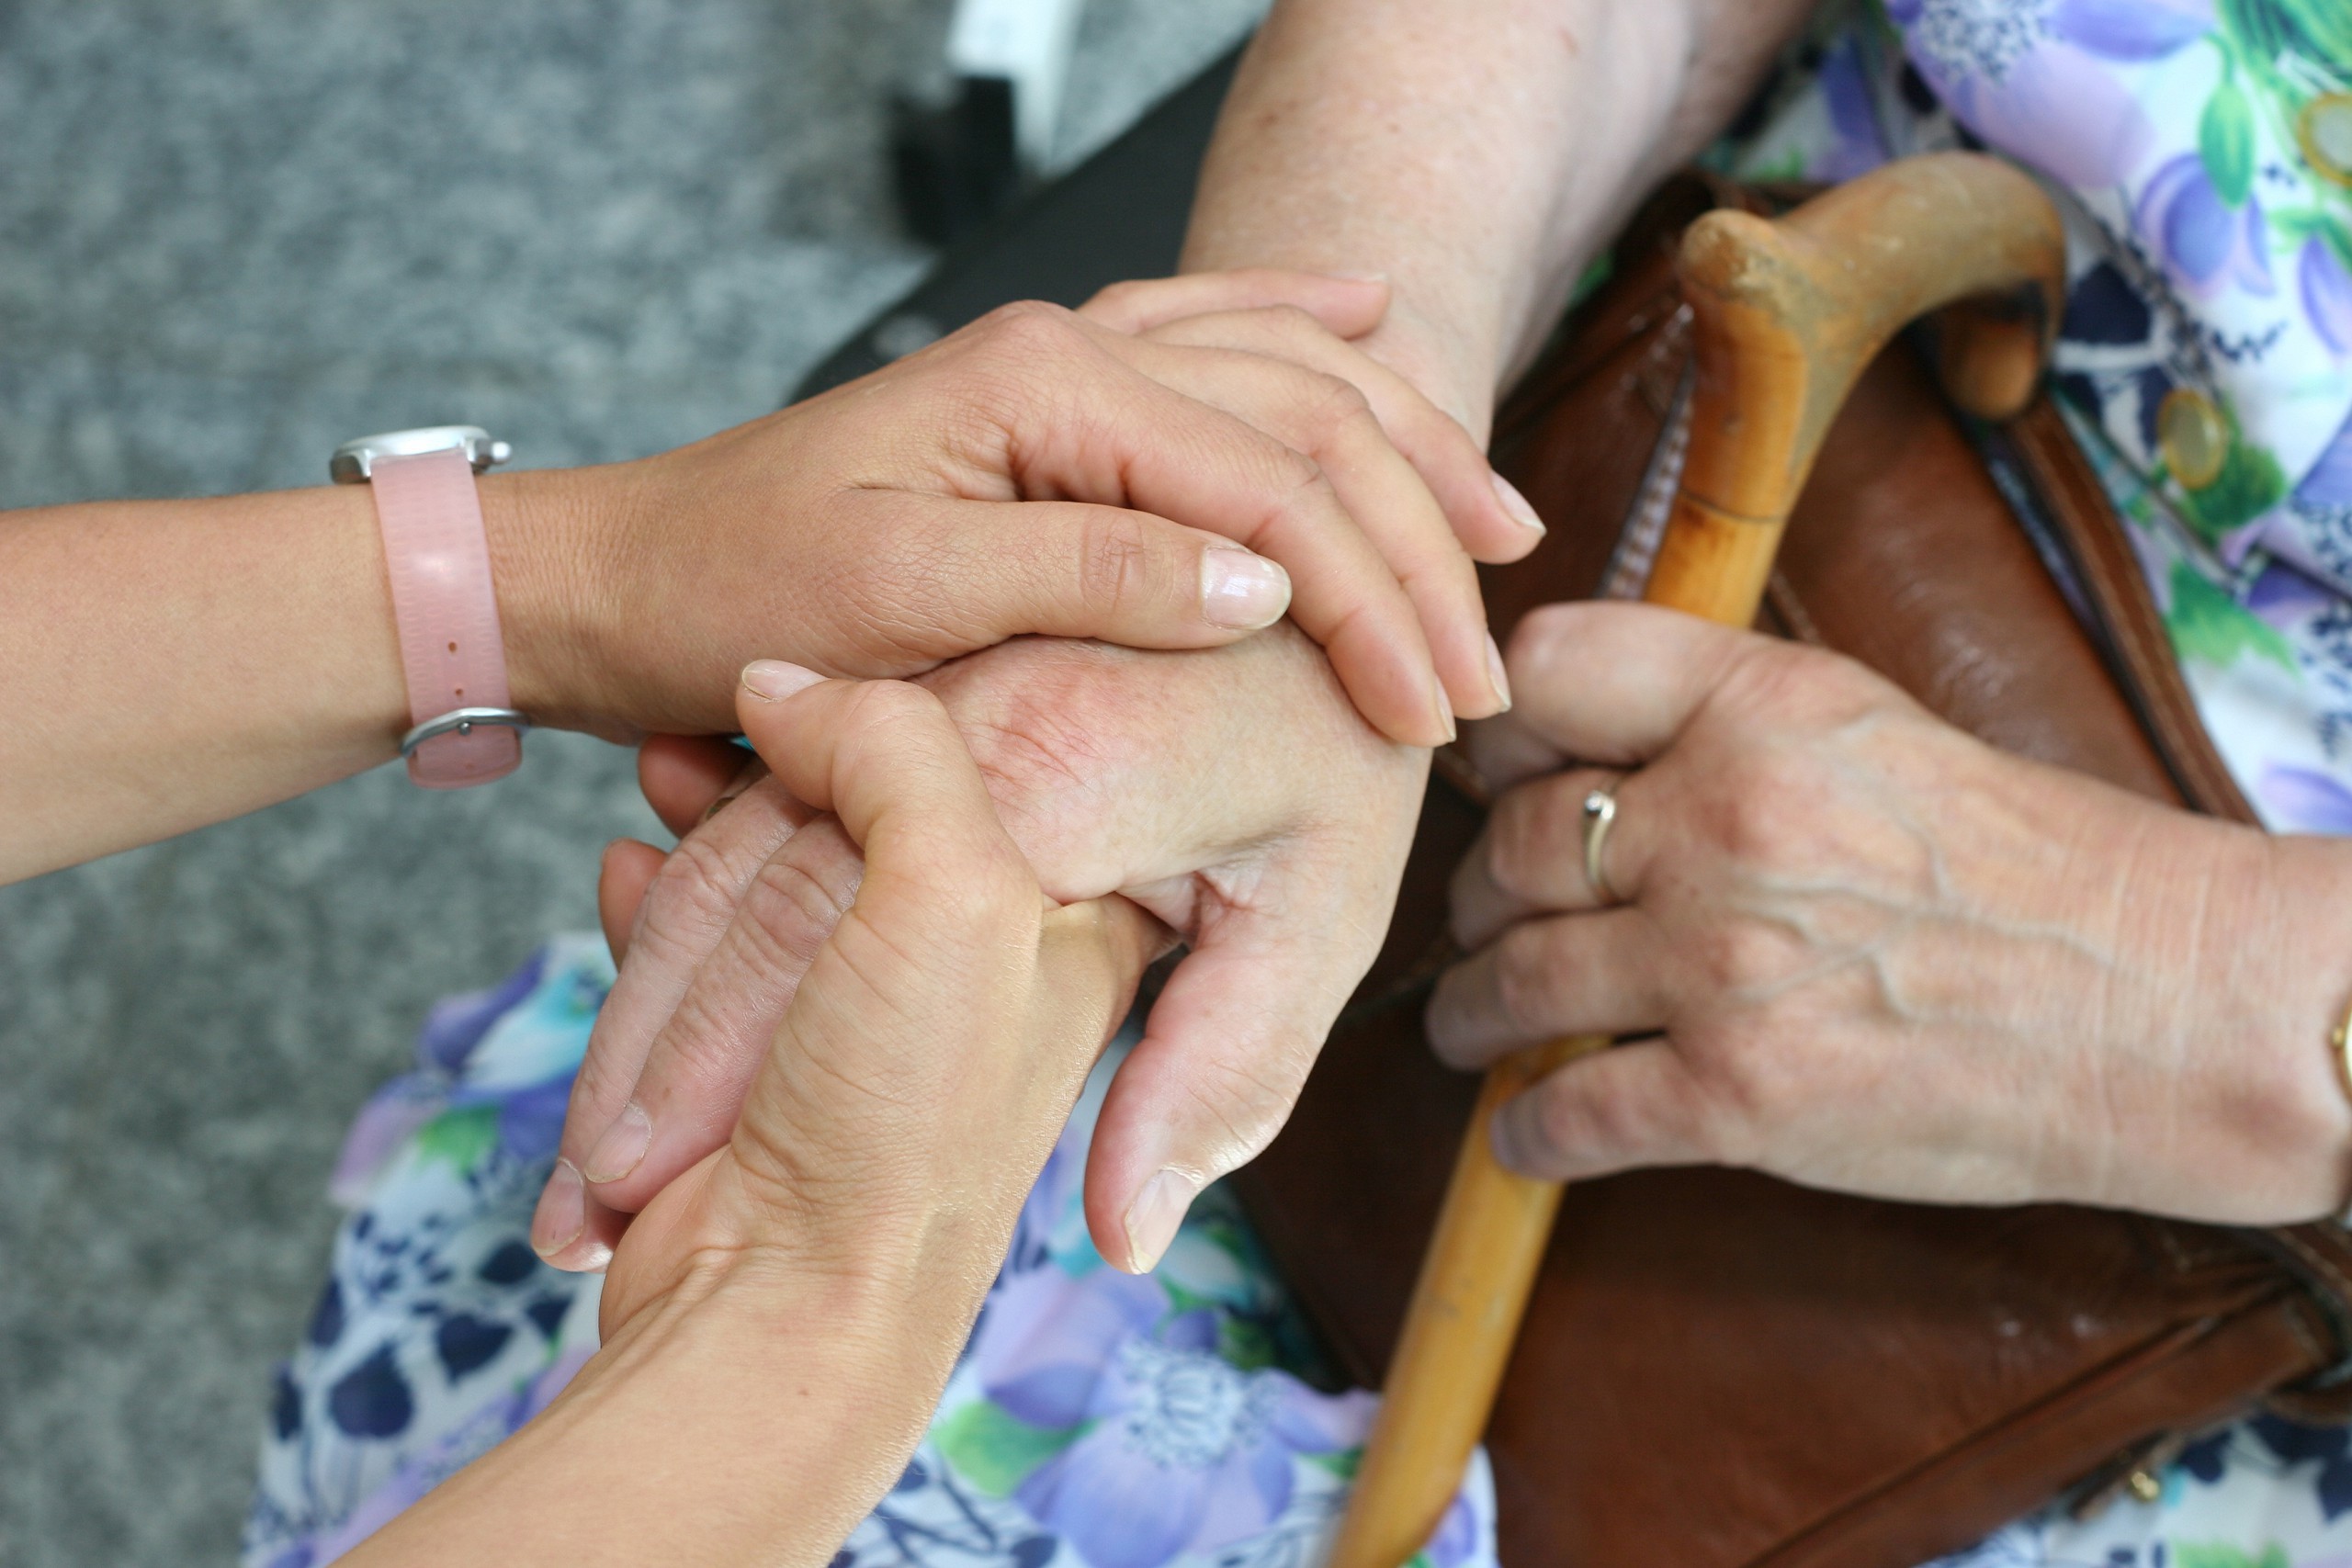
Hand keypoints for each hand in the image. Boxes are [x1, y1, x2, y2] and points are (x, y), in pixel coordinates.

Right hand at [357, 668, 1157, 1567]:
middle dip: (766, 797)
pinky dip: (658, 916)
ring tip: (648, 812)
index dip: (866, 720)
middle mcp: (995, 957)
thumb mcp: (951, 899)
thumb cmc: (899, 1130)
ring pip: (776, 872)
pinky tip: (623, 879)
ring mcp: (883, 1005)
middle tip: (688, 763)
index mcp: (1078, 917)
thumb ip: (897, 756)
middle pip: (860, 815)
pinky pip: (716, 945)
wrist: (781, 1316)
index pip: (979, 759)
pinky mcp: (781, 1050)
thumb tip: (787, 684)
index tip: (779, 698)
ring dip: (703, 851)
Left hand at [508, 288, 1500, 749]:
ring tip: (1493, 523)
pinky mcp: (1053, 402)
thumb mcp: (901, 599)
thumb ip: (1085, 574)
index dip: (1366, 603)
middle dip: (1412, 548)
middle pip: (1304, 425)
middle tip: (1483, 665)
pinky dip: (1301, 332)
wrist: (626, 579)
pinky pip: (1209, 343)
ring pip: (1285, 380)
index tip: (1429, 714)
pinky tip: (1369, 317)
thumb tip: (1264, 584)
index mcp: (1047, 388)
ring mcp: (1066, 366)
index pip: (1265, 483)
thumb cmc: (736, 596)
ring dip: (1399, 448)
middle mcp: (1073, 352)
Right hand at [537, 625, 1423, 1275]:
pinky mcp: (912, 696)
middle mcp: (975, 713)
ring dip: (657, 978)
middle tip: (599, 1193)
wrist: (1326, 602)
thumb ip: (1206, 1077)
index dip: (723, 1046)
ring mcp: (932, 695)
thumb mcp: (1309, 929)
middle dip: (667, 1043)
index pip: (832, 906)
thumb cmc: (1325, 786)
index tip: (651, 1170)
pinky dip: (690, 872)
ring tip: (602, 1135)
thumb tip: (1128, 1233)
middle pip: (764, 880)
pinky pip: (771, 785)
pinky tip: (637, 925)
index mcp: (1058, 770)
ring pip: (746, 839)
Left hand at [1427, 602, 2351, 1223]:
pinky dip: (1526, 1131)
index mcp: (1758, 708)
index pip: (1543, 670)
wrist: (2160, 1002)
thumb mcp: (1866, 726)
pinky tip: (1525, 1132)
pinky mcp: (1737, 1096)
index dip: (1493, 730)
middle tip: (1482, 922)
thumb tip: (1576, 751)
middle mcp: (1722, 822)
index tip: (1488, 776)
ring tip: (1469, 1024)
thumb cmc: (2026, 863)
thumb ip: (1719, 720)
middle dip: (1478, 895)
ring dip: (1472, 1011)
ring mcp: (1720, 963)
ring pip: (1511, 980)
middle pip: (1511, 845)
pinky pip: (1566, 1115)